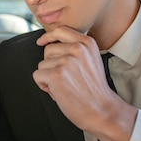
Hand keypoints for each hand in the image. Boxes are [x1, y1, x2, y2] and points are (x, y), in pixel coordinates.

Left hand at [34, 26, 136, 140]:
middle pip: (48, 50)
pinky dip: (43, 85)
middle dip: (50, 64)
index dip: (48, 37)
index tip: (41, 42)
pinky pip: (37, 75)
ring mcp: (66, 61)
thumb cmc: (94, 90)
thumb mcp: (91, 61)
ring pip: (42, 65)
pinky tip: (57, 91)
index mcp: (87, 43)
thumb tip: (50, 45)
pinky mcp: (56, 74)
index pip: (61, 30)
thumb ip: (75, 50)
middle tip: (65, 78)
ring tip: (64, 86)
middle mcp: (77, 49)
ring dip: (48, 77)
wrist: (102, 110)